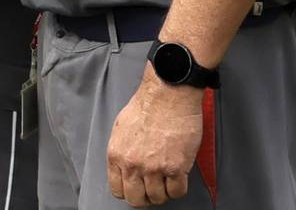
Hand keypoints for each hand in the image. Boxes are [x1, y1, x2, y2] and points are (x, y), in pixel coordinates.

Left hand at [104, 69, 205, 205]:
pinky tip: (178, 178)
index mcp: (117, 156)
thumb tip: (125, 165)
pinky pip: (177, 191)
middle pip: (137, 199)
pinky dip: (178, 188)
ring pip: (158, 198)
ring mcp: (154, 168)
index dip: (128, 192)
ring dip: (163, 192)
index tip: (136, 189)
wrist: (167, 95)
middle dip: (145, 197)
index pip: (117, 190)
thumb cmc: (147, 105)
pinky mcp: (176, 167)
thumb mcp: (121, 129)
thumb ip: (122, 151)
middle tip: (153, 189)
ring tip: (167, 181)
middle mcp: (133, 165)